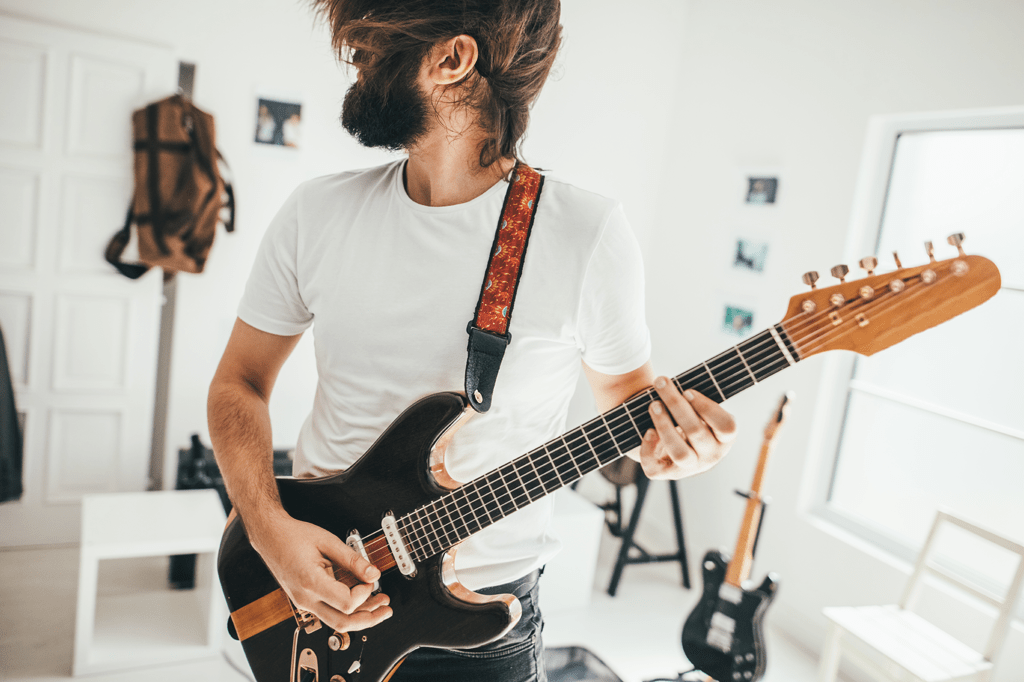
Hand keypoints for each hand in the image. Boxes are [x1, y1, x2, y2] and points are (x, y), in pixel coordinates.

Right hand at [250, 513, 392, 632]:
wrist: (270, 537)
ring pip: (336, 622)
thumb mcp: (328, 542)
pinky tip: (361, 599)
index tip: (370, 579)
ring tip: (379, 604)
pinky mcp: (306, 601)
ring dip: (360, 616)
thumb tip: (373, 574)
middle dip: (369, 619)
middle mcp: (305, 598)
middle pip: (342, 623)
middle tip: (386, 609)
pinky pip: (329, 612)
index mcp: (310, 582)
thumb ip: (353, 560)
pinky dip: (347, 609)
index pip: (346, 603)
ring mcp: (304, 602)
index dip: (364, 593)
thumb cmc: (293, 536)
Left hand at [639, 376, 736, 478]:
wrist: (668, 439)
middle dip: (676, 405)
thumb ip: (693, 399)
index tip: (688, 391)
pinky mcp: (666, 473)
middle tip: (661, 383)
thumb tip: (673, 389)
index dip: (707, 408)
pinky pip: (656, 468)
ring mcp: (689, 468)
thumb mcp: (697, 407)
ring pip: (680, 453)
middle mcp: (710, 455)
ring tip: (654, 405)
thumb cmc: (686, 416)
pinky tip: (647, 431)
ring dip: (665, 426)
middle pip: (697, 432)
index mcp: (724, 438)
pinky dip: (648, 449)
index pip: (726, 427)